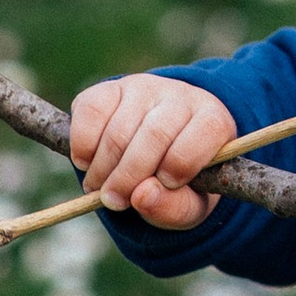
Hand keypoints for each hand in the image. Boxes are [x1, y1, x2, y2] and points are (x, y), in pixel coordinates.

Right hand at [68, 75, 237, 229]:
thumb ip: (175, 207)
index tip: (164, 186)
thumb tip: (141, 196)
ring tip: (102, 190)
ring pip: (119, 129)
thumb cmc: (179, 180)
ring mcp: (144, 88)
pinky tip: (87, 163)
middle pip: (155, 134)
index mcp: (213, 121)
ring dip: (103, 169)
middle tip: (114, 201)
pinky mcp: (109, 88)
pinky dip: (83, 146)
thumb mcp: (190, 204)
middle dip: (130, 176)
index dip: (180, 166)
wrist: (155, 150)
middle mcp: (181, 96)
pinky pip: (90, 112)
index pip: (203, 134)